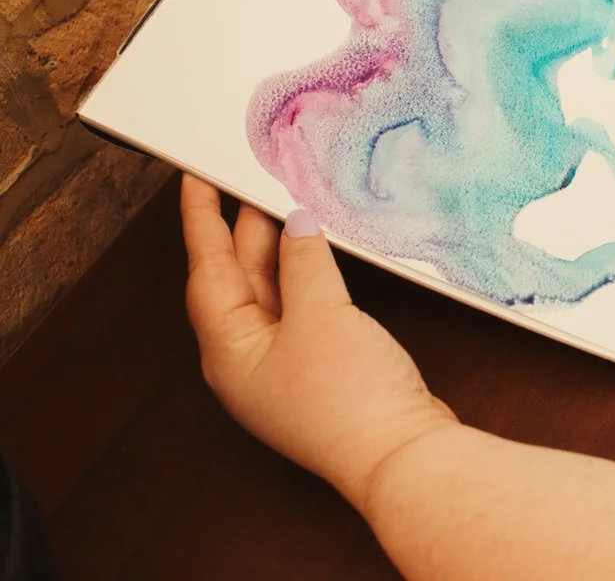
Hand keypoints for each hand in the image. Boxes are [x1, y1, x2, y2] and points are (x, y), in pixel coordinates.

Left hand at [181, 174, 457, 506]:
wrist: (399, 454)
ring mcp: (285, 364)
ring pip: (272, 291)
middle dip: (244, 228)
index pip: (206, 270)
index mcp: (228, 350)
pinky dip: (308, 273)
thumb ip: (304, 261)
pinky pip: (304, 306)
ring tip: (286, 200)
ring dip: (279, 248)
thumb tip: (297, 222)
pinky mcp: (322, 367)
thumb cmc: (347, 398)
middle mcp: (248, 358)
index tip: (196, 178)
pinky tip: (320, 251)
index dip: (202, 219)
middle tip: (252, 178)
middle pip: (238, 279)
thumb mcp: (320, 314)